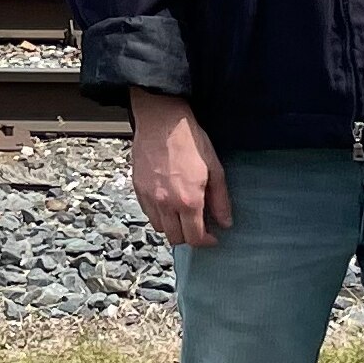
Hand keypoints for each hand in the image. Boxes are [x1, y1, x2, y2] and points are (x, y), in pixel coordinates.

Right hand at [129, 92, 230, 245]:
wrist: (162, 121)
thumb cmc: (189, 140)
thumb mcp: (215, 169)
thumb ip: (220, 200)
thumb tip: (225, 222)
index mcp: (189, 200)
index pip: (196, 237)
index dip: (207, 242)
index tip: (212, 237)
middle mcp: (167, 204)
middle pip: (176, 238)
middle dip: (190, 237)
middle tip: (198, 226)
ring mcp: (150, 197)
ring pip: (160, 229)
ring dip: (173, 227)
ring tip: (182, 215)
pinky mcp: (138, 189)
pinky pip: (148, 213)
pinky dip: (159, 215)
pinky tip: (168, 203)